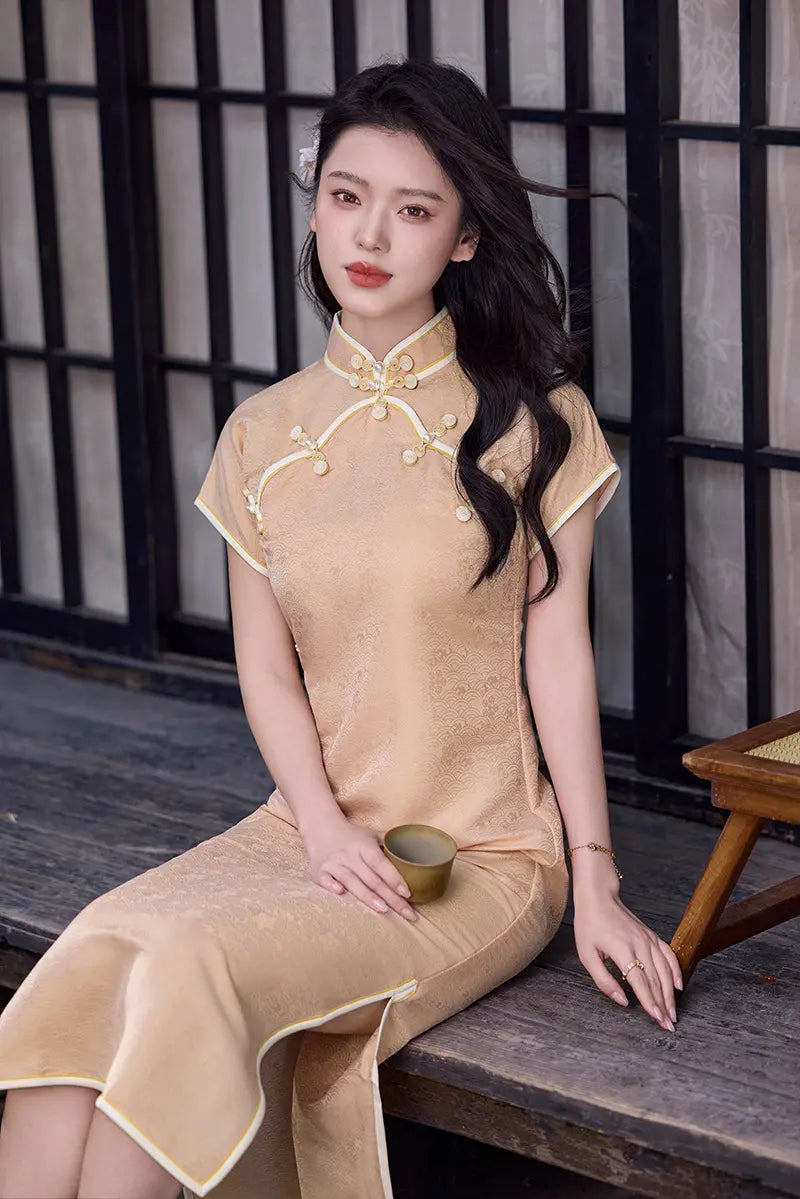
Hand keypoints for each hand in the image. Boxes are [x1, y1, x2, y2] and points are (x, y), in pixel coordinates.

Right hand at [303, 813, 417, 921]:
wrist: (321, 828)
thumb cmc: (353, 836)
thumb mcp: (372, 836)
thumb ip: (391, 846)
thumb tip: (416, 858)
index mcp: (364, 846)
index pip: (381, 863)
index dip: (394, 878)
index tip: (408, 893)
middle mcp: (349, 854)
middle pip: (372, 878)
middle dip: (390, 897)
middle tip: (407, 914)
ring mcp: (333, 863)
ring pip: (351, 881)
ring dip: (367, 896)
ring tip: (383, 909)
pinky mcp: (318, 872)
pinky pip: (325, 880)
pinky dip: (331, 886)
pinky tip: (340, 893)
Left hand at [573, 890, 683, 1030]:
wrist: (598, 898)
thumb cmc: (590, 926)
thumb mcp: (587, 955)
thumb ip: (603, 981)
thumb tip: (622, 1001)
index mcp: (622, 949)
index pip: (640, 981)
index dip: (649, 1001)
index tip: (657, 1018)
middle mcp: (639, 944)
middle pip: (656, 979)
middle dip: (664, 1004)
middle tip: (669, 1024)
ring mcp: (648, 939)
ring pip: (665, 970)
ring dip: (671, 994)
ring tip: (673, 1012)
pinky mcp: (652, 936)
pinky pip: (669, 955)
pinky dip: (676, 971)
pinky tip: (678, 986)